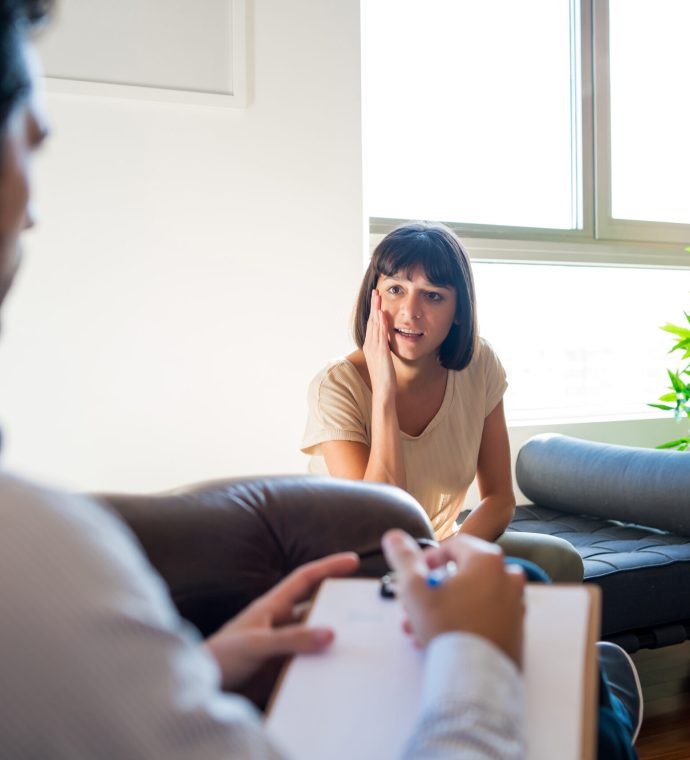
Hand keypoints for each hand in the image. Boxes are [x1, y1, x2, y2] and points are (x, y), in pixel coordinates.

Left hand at [205, 552, 359, 690]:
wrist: (200, 689)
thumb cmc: (219, 657)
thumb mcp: (256, 644)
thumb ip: (292, 639)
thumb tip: (331, 633)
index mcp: (272, 606)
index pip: (306, 578)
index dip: (329, 566)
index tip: (353, 560)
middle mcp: (279, 622)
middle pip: (316, 607)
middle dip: (339, 606)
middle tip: (365, 610)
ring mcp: (281, 645)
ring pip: (314, 636)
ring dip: (331, 639)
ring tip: (358, 643)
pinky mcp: (280, 668)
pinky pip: (308, 661)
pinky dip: (322, 664)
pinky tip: (336, 671)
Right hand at [363, 289, 396, 396]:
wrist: (383, 391)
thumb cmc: (385, 378)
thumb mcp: (383, 360)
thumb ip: (383, 349)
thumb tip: (385, 342)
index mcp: (370, 346)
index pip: (371, 325)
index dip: (373, 311)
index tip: (376, 299)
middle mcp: (370, 345)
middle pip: (371, 321)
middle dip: (373, 305)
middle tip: (375, 291)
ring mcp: (374, 348)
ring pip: (374, 325)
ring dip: (376, 309)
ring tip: (378, 296)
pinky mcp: (381, 352)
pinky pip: (381, 334)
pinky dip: (381, 323)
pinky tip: (383, 314)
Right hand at [382, 530, 524, 666]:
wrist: (476, 681)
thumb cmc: (446, 628)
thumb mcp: (415, 589)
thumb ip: (403, 558)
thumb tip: (393, 535)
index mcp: (487, 560)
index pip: (453, 546)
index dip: (429, 559)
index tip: (414, 576)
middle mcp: (508, 577)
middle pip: (462, 574)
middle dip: (432, 590)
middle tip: (412, 608)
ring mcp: (516, 605)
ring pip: (472, 598)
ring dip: (444, 608)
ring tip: (419, 630)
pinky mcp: (517, 630)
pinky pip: (485, 616)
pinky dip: (464, 621)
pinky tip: (441, 639)